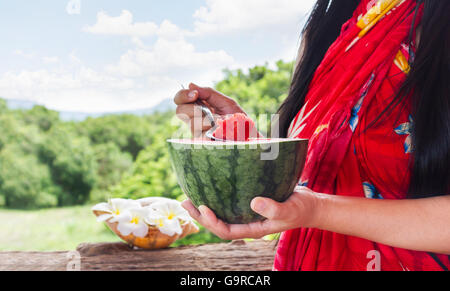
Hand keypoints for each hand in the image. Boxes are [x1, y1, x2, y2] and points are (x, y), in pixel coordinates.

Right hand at [174, 83, 244, 136]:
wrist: (248, 135)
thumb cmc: (238, 119)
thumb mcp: (226, 102)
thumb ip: (209, 93)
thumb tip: (191, 85)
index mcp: (198, 108)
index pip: (180, 100)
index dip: (182, 95)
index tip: (195, 94)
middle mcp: (195, 120)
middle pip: (180, 111)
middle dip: (193, 108)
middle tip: (207, 111)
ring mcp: (198, 133)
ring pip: (192, 124)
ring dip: (207, 120)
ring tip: (220, 122)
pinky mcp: (203, 144)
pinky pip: (201, 136)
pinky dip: (212, 130)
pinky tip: (219, 131)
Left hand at [181, 187, 320, 239]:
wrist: (310, 206)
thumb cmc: (301, 210)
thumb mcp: (289, 209)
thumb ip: (273, 209)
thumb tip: (254, 202)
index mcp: (253, 229)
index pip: (227, 231)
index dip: (212, 222)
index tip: (203, 208)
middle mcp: (247, 223)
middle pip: (218, 224)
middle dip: (201, 215)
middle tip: (185, 202)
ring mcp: (247, 214)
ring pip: (221, 214)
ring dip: (205, 207)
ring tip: (190, 196)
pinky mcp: (249, 203)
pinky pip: (229, 203)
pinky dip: (218, 197)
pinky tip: (212, 187)